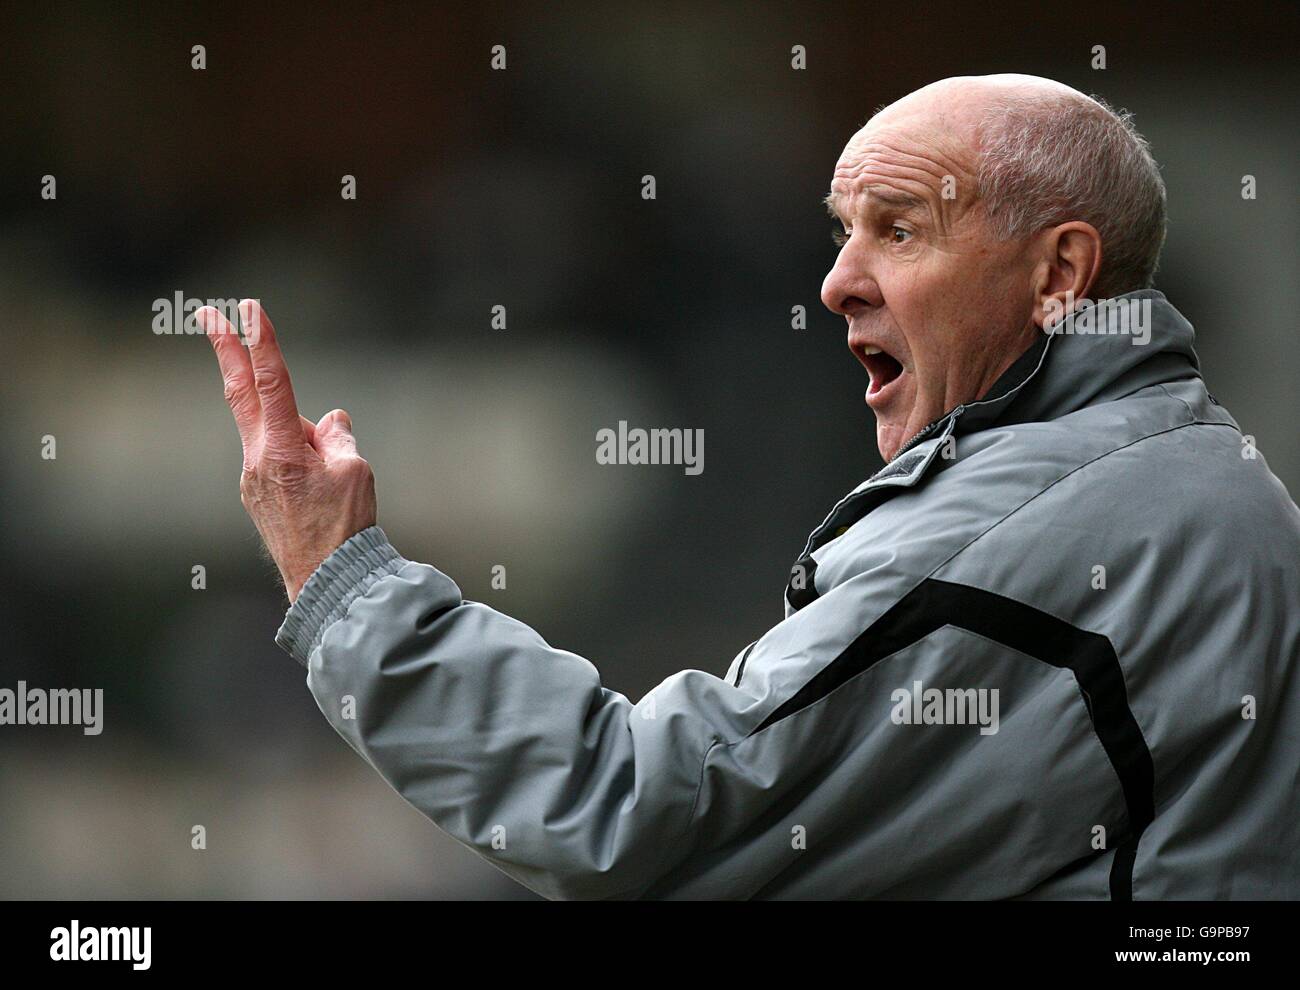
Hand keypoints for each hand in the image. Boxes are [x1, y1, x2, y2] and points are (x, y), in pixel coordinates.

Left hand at [199, 299, 376, 601]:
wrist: (326, 579)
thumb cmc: (344, 526)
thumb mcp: (355, 471)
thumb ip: (338, 436)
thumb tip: (329, 420)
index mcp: (282, 448)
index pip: (271, 383)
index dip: (261, 343)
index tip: (250, 309)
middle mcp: (258, 459)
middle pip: (242, 394)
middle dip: (228, 351)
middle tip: (208, 314)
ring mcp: (253, 478)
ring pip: (275, 435)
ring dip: (304, 438)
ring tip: (335, 479)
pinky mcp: (258, 495)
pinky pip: (279, 460)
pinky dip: (301, 458)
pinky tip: (323, 491)